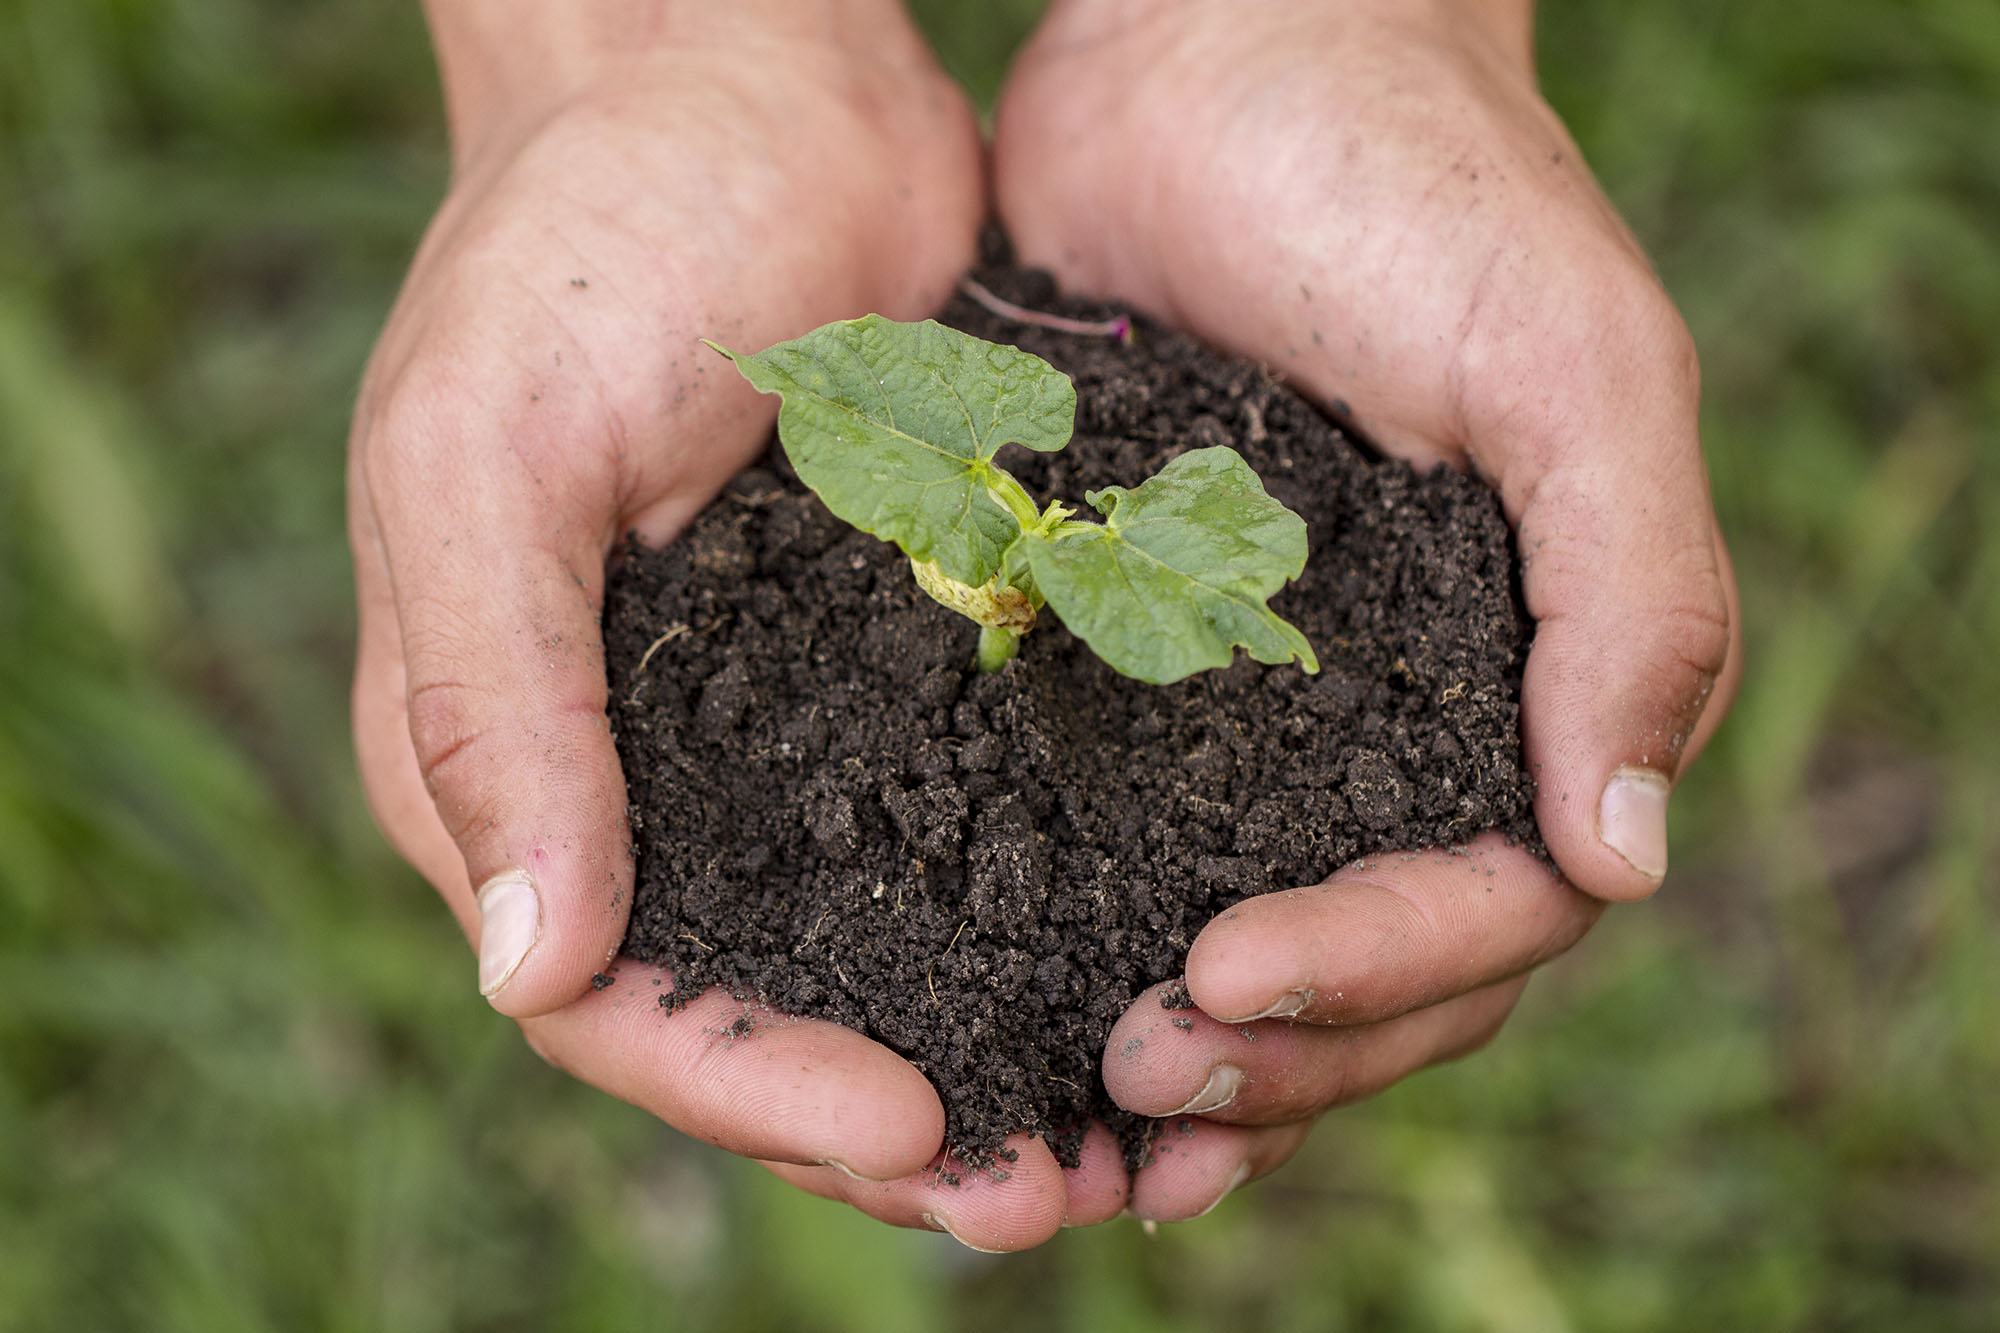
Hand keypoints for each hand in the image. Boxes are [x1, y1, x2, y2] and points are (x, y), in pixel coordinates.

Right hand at [349, 0, 1116, 1248]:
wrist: (735, 87)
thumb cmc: (577, 242)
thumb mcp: (483, 460)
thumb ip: (495, 708)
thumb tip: (531, 972)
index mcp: (514, 758)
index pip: (616, 1006)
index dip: (755, 1095)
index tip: (912, 1134)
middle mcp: (649, 776)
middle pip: (763, 1018)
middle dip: (894, 1125)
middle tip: (1045, 1197)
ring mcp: (785, 728)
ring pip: (882, 950)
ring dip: (990, 1054)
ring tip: (1122, 1141)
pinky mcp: (905, 661)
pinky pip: (970, 826)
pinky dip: (1043, 918)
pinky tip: (1149, 967)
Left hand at [994, 0, 1743, 1217]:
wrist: (1220, 51)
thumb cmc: (1415, 184)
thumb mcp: (1571, 365)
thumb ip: (1629, 601)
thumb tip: (1622, 860)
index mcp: (1529, 679)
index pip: (1491, 904)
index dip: (1375, 973)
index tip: (1223, 978)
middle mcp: (1403, 720)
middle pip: (1374, 966)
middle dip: (1271, 1049)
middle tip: (1132, 1078)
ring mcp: (1262, 704)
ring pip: (1249, 933)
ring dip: (1185, 1049)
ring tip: (1084, 1108)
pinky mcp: (1132, 657)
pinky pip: (1118, 839)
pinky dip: (1080, 940)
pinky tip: (1012, 1005)